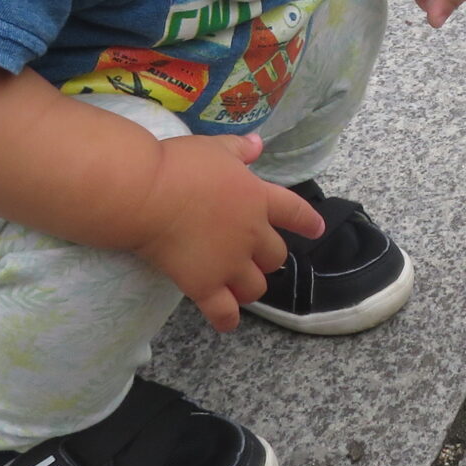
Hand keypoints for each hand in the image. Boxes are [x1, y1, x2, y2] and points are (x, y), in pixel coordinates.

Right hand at [126, 132, 324, 330]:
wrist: (149, 194)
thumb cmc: (180, 165)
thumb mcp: (215, 148)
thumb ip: (240, 148)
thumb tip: (259, 143)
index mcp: (257, 199)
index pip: (294, 211)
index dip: (307, 222)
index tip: (317, 229)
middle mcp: (251, 234)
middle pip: (275, 256)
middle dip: (268, 258)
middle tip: (254, 257)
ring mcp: (230, 263)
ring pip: (256, 287)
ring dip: (251, 287)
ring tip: (240, 287)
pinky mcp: (205, 284)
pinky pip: (223, 311)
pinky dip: (227, 319)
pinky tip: (227, 322)